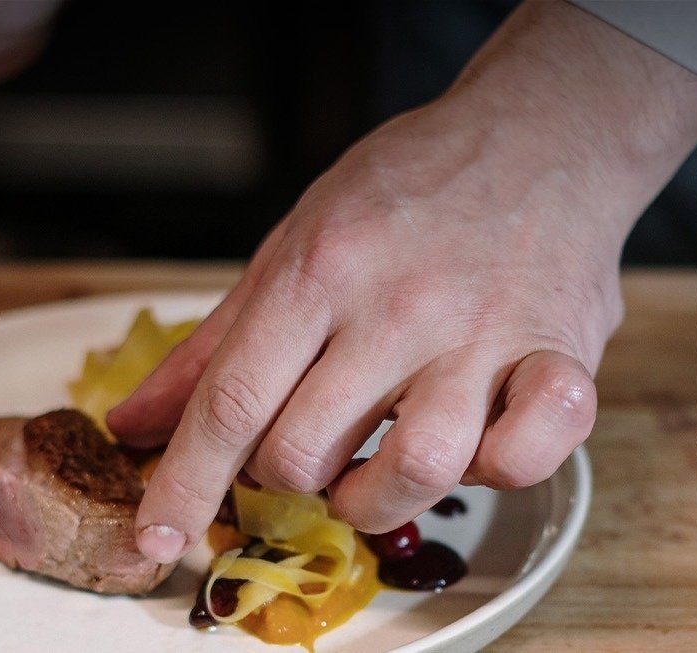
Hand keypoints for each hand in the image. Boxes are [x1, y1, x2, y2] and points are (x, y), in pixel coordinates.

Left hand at [105, 0, 696, 564]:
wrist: (542, 131)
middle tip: (307, 450)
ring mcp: (482, 337)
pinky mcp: (560, 355)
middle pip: (305, 452)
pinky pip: (529, 452)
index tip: (157, 541)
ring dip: (376, 498)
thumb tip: (136, 424)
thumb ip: (218, 341)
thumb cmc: (411, 188)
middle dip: (284, 478)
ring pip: (412, 470)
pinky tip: (479, 445)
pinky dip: (500, 468)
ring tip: (373, 470)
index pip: (232, 402)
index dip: (185, 483)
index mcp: (318, 271)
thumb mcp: (297, 239)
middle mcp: (397, 308)